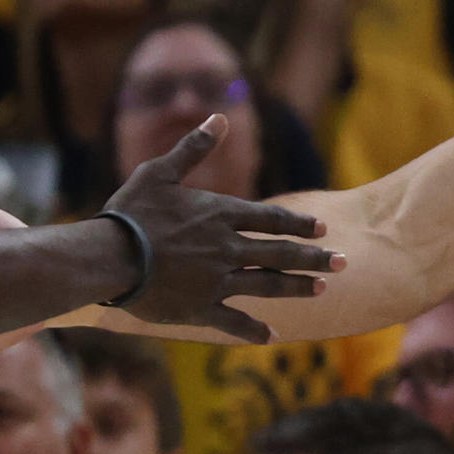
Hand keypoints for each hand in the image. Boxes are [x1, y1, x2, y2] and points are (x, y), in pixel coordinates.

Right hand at [100, 115, 336, 341]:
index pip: (273, 219)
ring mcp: (216, 281)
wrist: (107, 258)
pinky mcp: (200, 309)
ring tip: (322, 289)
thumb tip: (219, 117)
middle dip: (315, 257)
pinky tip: (272, 337)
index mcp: (220, 215)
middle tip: (345, 262)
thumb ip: (194, 148)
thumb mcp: (160, 173)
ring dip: (297, 288)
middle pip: (280, 253)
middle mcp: (227, 248)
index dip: (301, 224)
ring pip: (267, 285)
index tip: (323, 229)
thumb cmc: (130, 213)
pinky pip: (234, 322)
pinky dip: (253, 330)